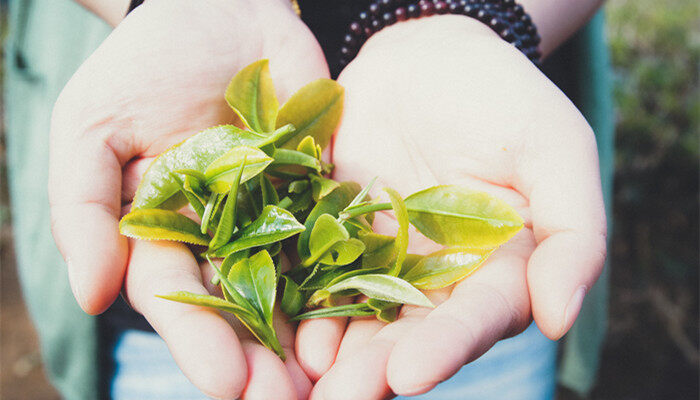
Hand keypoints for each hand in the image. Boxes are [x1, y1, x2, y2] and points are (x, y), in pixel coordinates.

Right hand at [49, 0, 326, 397]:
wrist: (219, 9)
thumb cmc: (146, 64)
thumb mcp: (94, 128)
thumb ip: (85, 208)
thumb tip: (89, 297)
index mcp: (167, 233)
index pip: (179, 298)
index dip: (199, 341)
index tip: (225, 384)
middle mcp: (224, 236)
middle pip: (242, 306)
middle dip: (262, 356)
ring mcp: (277, 215)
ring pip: (296, 283)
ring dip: (312, 333)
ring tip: (334, 380)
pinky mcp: (323, 189)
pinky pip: (340, 234)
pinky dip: (353, 274)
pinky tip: (372, 313)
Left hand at [295, 16, 606, 398]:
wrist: (424, 55)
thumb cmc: (500, 96)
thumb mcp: (554, 150)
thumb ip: (571, 234)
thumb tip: (560, 318)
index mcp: (498, 267)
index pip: (476, 318)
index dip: (446, 347)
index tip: (410, 373)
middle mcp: (441, 276)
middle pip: (412, 333)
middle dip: (378, 367)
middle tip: (342, 397)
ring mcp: (386, 259)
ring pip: (363, 316)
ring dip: (336, 353)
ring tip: (308, 378)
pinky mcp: (340, 235)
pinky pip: (320, 274)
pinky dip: (304, 303)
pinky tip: (286, 330)